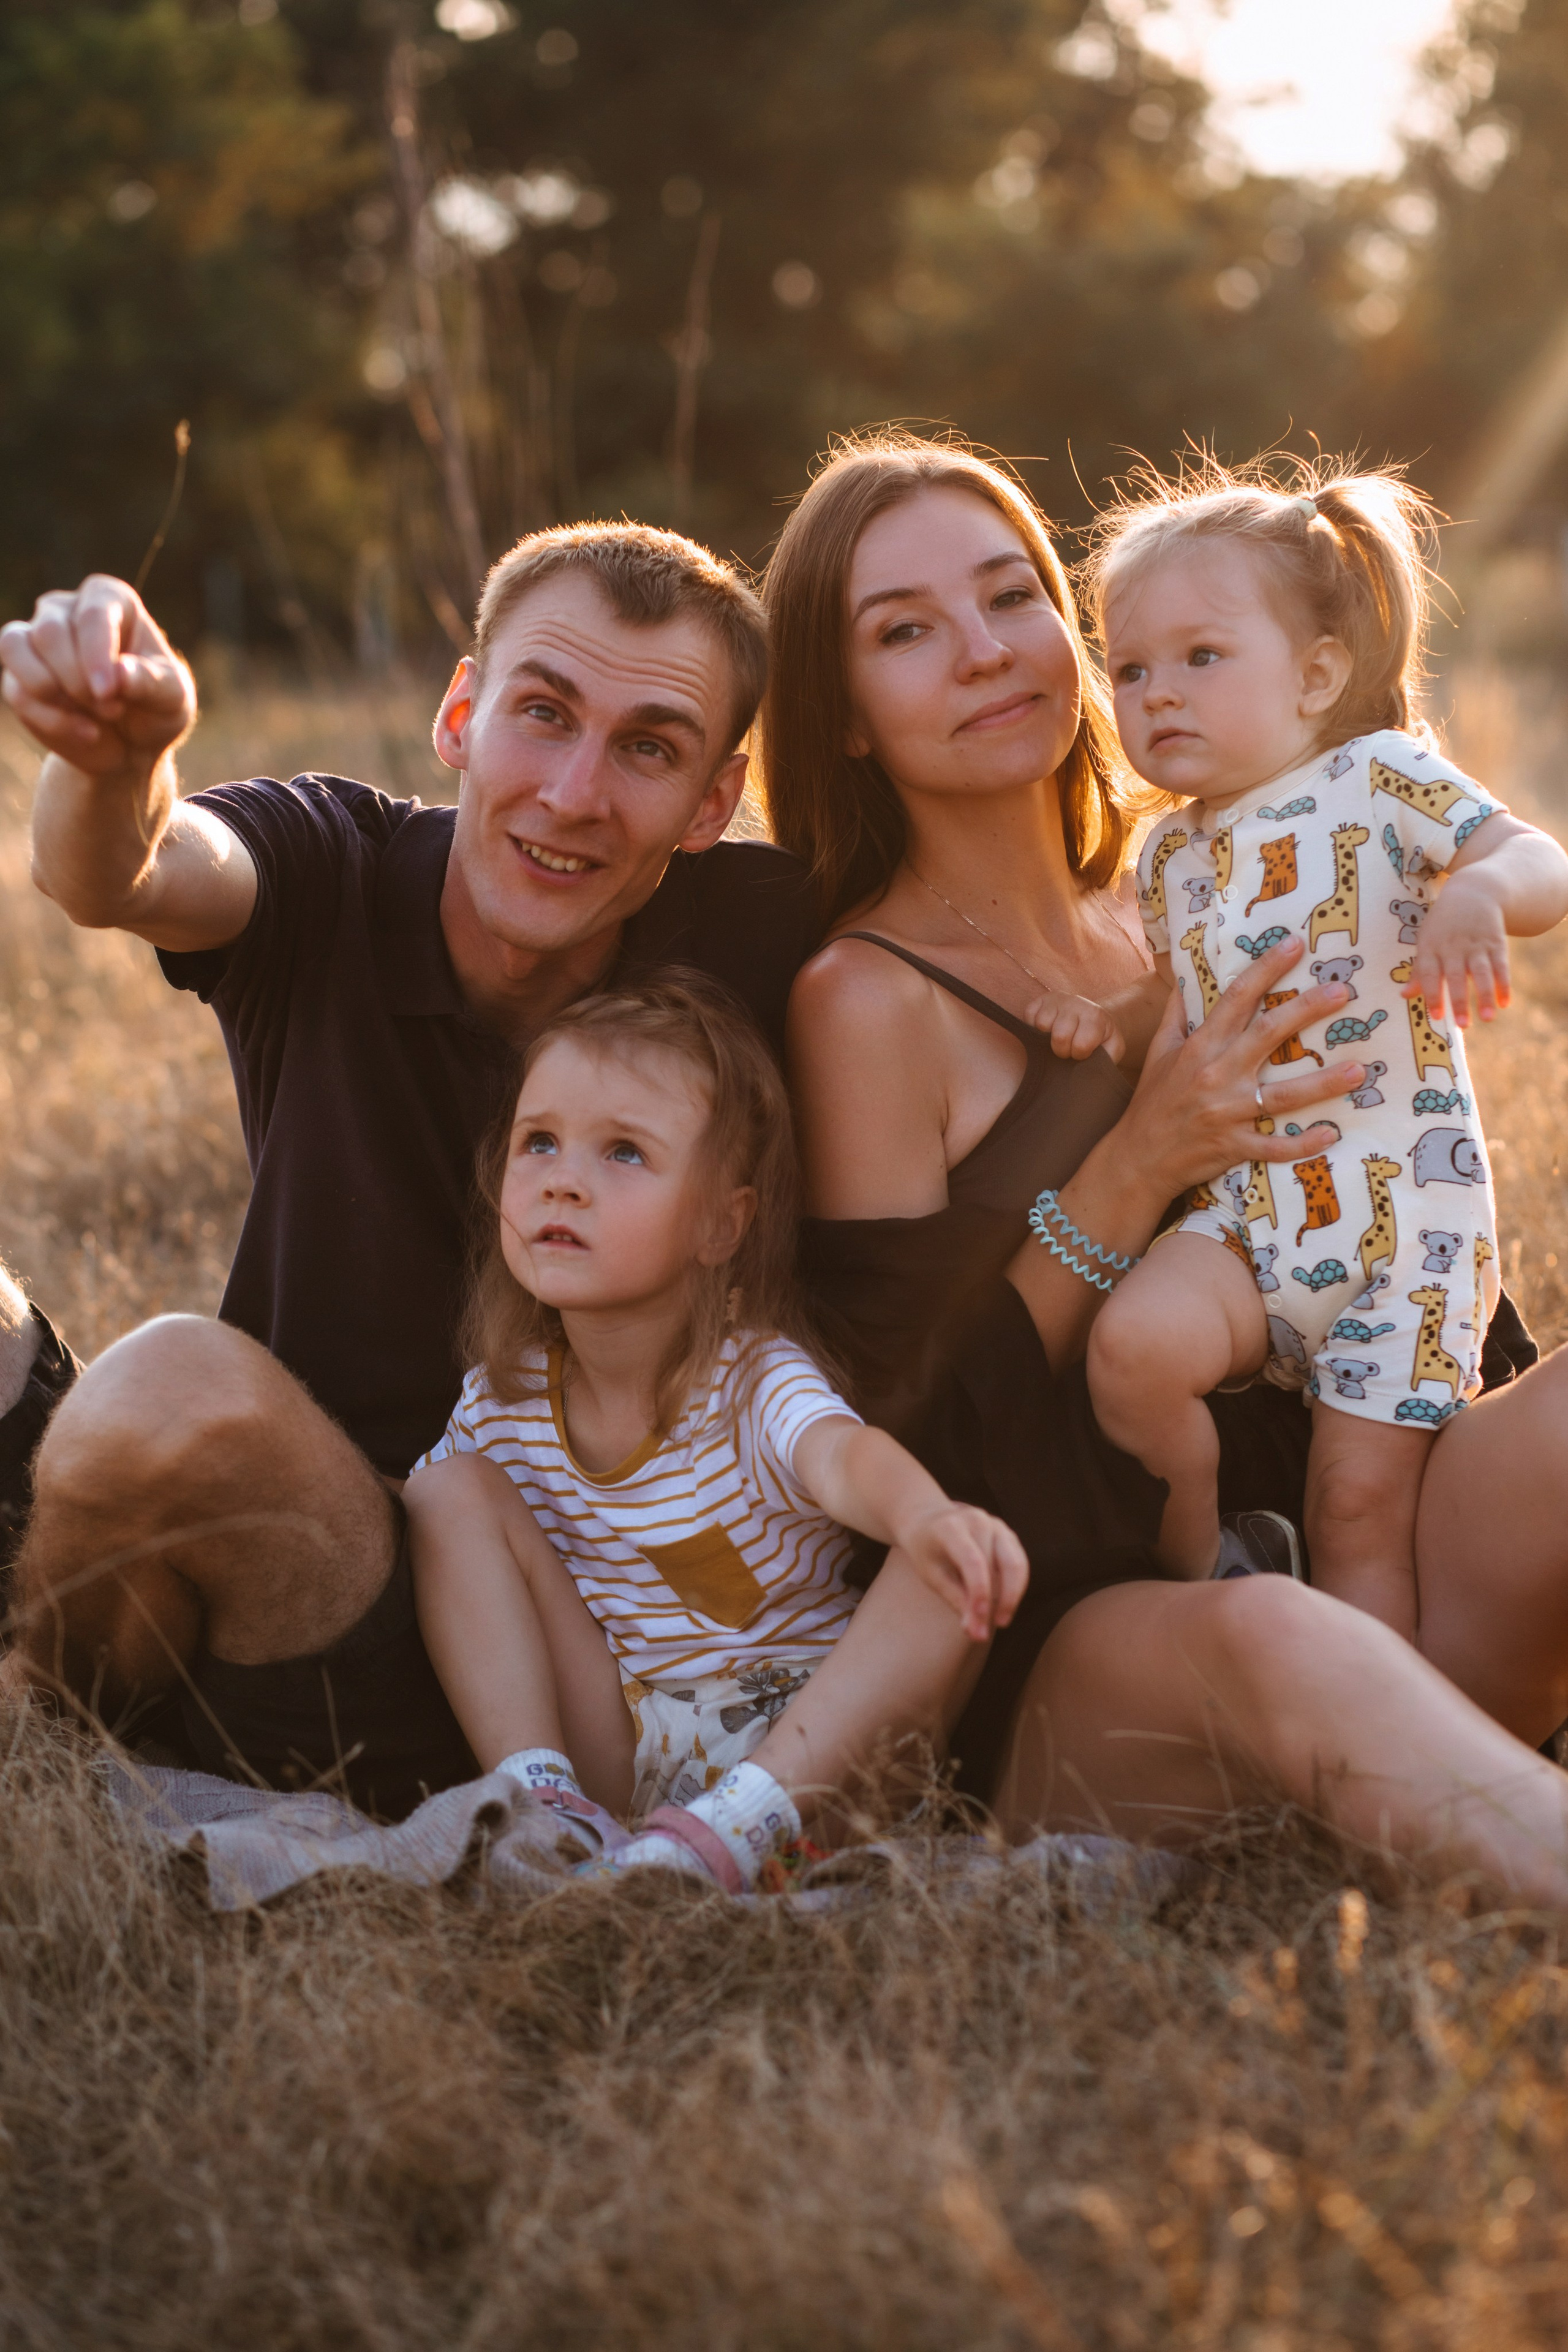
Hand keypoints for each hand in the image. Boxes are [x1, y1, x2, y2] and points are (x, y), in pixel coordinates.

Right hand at [0, 576, 194, 782]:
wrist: (131, 745)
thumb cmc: (155, 708)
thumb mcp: (172, 697)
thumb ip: (150, 682)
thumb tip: (119, 673)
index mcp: (110, 600)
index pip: (93, 614)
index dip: (97, 654)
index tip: (109, 692)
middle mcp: (66, 609)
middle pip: (50, 632)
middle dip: (78, 681)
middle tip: (112, 710)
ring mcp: (35, 639)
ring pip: (15, 647)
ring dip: (51, 692)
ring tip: (94, 721)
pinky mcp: (17, 674)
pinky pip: (16, 690)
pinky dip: (49, 719)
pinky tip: (85, 734)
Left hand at [898, 1502, 1028, 1642]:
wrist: (928, 1520)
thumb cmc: (927, 1551)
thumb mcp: (932, 1575)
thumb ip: (956, 1601)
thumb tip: (978, 1634)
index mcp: (952, 1528)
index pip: (972, 1561)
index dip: (980, 1593)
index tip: (981, 1622)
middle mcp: (978, 1521)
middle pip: (997, 1566)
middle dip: (995, 1602)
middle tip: (985, 1632)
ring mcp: (997, 1525)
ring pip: (1016, 1566)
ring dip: (1010, 1597)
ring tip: (998, 1621)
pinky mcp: (1008, 1534)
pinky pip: (1020, 1564)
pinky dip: (1014, 1587)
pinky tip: (1002, 1604)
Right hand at [1024, 990, 1125, 1062]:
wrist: (1093, 1015)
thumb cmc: (1100, 1035)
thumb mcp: (1113, 1047)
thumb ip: (1108, 1058)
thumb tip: (1091, 1071)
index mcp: (1095, 1016)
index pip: (1081, 1045)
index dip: (1078, 1055)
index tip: (1081, 1053)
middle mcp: (1076, 1003)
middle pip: (1059, 1036)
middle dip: (1061, 1050)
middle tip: (1067, 1049)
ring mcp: (1057, 999)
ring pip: (1041, 1024)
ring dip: (1046, 1038)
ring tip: (1056, 1038)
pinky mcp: (1041, 999)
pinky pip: (1028, 1016)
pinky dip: (1033, 1027)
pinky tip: (1046, 1030)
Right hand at [1127, 933, 1365, 1197]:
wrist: (1138, 1157)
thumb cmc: (1153, 1102)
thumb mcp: (1159, 1052)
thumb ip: (1175, 1014)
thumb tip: (1183, 975)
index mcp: (1200, 1047)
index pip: (1236, 998)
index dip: (1266, 969)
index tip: (1293, 945)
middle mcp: (1216, 1074)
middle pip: (1268, 1035)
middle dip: (1306, 1011)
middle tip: (1342, 992)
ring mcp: (1226, 1113)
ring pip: (1282, 1096)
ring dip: (1323, 1083)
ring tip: (1359, 1070)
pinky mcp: (1233, 1146)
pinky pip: (1273, 1146)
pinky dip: (1301, 1143)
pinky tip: (1331, 1133)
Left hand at [1403, 874, 1509, 1028]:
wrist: (1473, 892)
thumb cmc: (1443, 925)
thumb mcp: (1426, 941)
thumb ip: (1418, 970)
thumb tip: (1404, 996)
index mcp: (1431, 946)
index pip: (1429, 973)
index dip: (1432, 994)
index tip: (1436, 1017)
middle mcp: (1453, 945)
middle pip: (1456, 975)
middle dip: (1460, 1000)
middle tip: (1463, 1025)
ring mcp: (1476, 943)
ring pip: (1482, 972)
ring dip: (1485, 996)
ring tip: (1488, 1019)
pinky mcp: (1496, 941)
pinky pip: (1501, 965)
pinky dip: (1504, 984)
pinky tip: (1504, 1003)